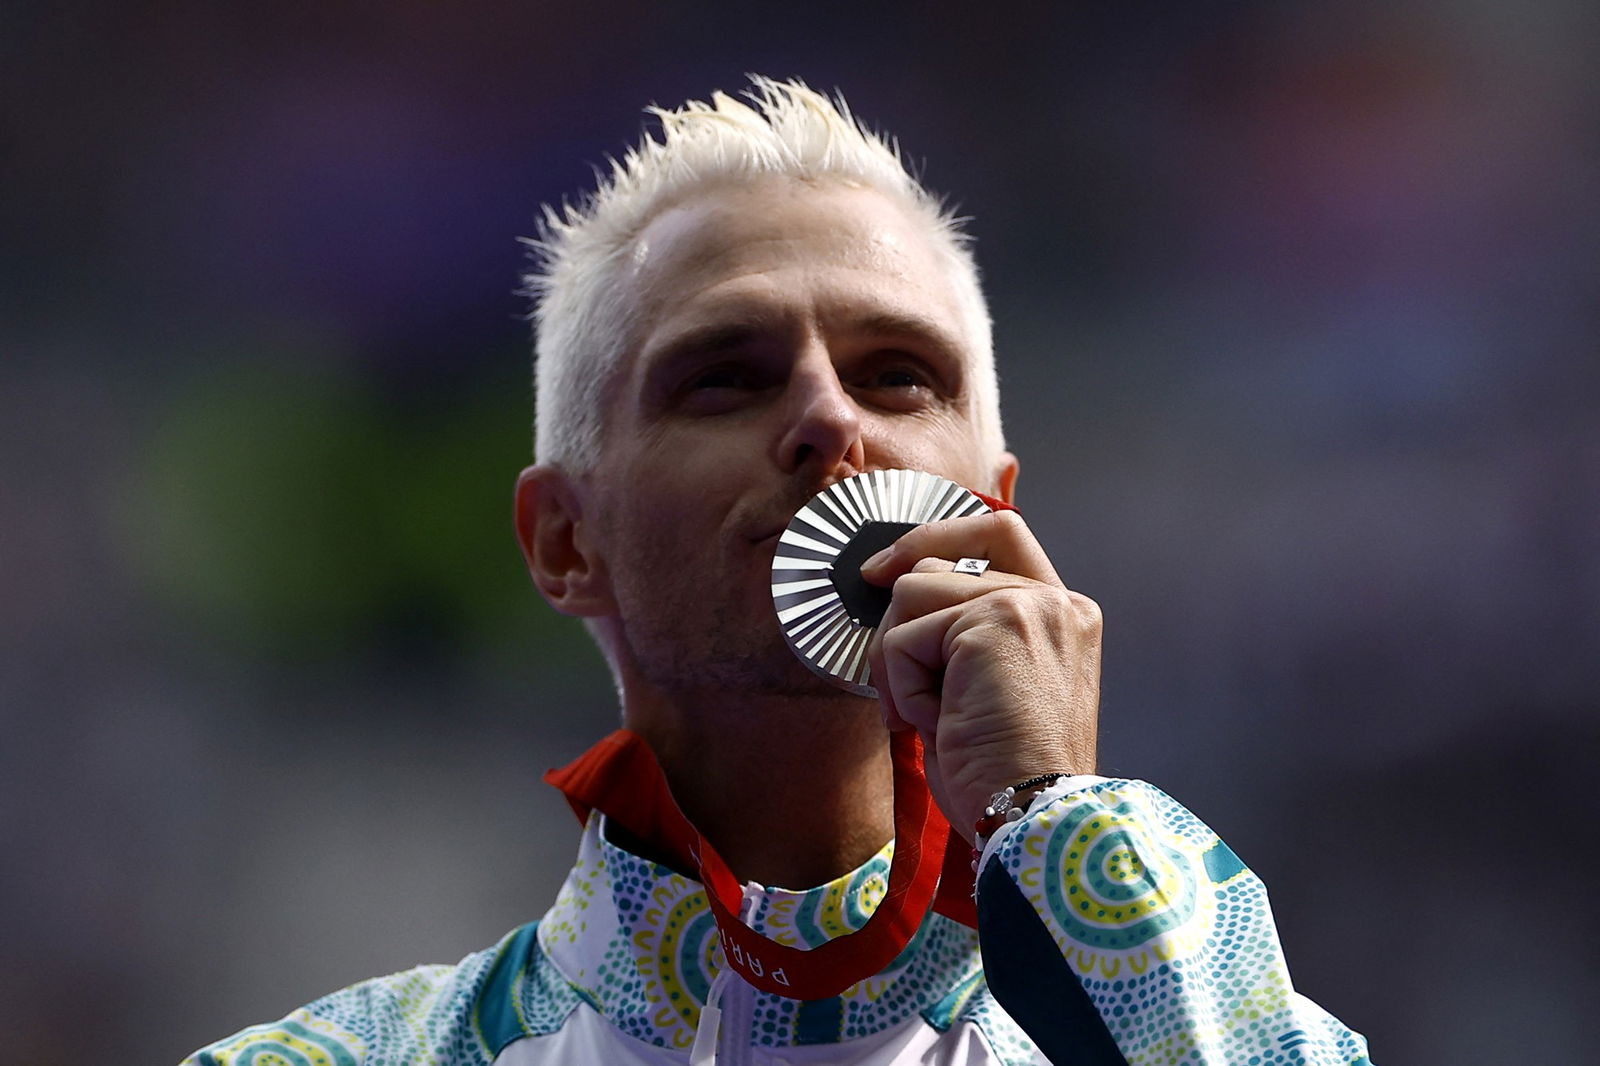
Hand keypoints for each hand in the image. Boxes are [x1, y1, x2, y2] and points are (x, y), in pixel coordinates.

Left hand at [860, 510, 1101, 843]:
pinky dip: (904, 689)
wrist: (1032, 820)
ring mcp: (1029, 605)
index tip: (883, 570)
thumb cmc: (1003, 778)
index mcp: (1063, 617)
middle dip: (897, 627)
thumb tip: (894, 594)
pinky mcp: (995, 622)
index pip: (998, 534)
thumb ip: (961, 635)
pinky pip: (905, 639)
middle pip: (936, 564)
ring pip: (912, 592)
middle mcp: (1056, 602)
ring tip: (937, 717)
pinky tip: (941, 725)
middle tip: (902, 693)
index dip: (934, 537)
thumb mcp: (984, 693)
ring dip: (902, 664)